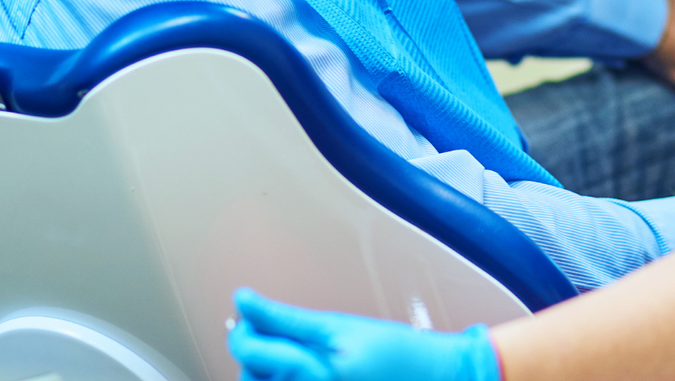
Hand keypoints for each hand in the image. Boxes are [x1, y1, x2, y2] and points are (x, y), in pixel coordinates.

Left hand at [228, 289, 500, 380]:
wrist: (434, 378)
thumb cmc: (395, 353)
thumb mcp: (338, 326)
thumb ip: (285, 319)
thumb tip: (244, 301)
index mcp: (316, 369)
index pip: (252, 352)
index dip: (240, 331)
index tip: (242, 314)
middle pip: (252, 377)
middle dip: (251, 355)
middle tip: (264, 332)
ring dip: (264, 371)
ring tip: (285, 354)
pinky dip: (283, 380)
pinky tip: (297, 372)